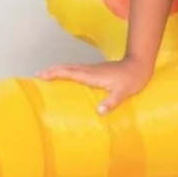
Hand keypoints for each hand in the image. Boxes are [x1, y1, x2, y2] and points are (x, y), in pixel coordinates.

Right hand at [37, 56, 153, 113]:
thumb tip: (99, 111)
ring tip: (46, 75)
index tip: (42, 75)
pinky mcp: (96, 70)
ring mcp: (93, 69)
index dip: (55, 73)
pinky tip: (66, 76)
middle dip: (52, 70)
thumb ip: (112, 101)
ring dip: (58, 70)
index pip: (70, 72)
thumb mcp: (123, 93)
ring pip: (71, 67)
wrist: (139, 65)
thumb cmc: (132, 79)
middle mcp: (90, 70)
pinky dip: (67, 71)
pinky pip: (77, 70)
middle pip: (67, 67)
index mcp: (92, 75)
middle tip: (37, 75)